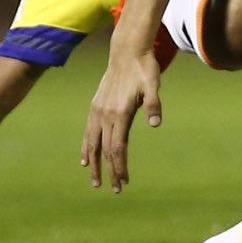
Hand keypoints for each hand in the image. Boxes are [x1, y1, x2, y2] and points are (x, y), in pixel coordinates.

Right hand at [81, 47, 162, 191]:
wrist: (126, 51)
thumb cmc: (144, 68)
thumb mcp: (153, 84)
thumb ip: (154, 103)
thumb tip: (155, 123)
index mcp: (120, 113)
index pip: (118, 148)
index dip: (120, 166)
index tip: (124, 182)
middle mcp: (105, 114)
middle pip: (105, 150)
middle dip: (110, 171)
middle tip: (115, 190)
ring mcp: (98, 110)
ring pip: (93, 143)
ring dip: (95, 163)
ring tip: (95, 181)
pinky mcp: (95, 106)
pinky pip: (88, 132)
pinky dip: (86, 147)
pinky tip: (86, 158)